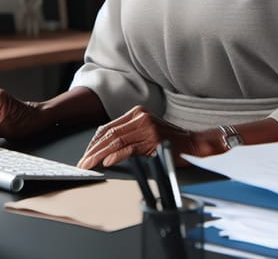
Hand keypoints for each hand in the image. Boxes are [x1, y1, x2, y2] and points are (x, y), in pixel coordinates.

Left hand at [77, 105, 206, 168]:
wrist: (194, 142)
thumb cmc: (171, 139)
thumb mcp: (147, 130)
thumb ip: (129, 134)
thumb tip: (106, 148)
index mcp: (136, 113)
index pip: (108, 127)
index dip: (94, 142)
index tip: (86, 154)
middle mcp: (140, 117)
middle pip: (109, 134)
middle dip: (93, 150)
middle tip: (82, 162)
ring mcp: (146, 128)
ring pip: (116, 141)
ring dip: (99, 155)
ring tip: (89, 164)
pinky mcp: (153, 140)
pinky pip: (130, 148)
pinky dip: (117, 155)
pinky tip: (108, 162)